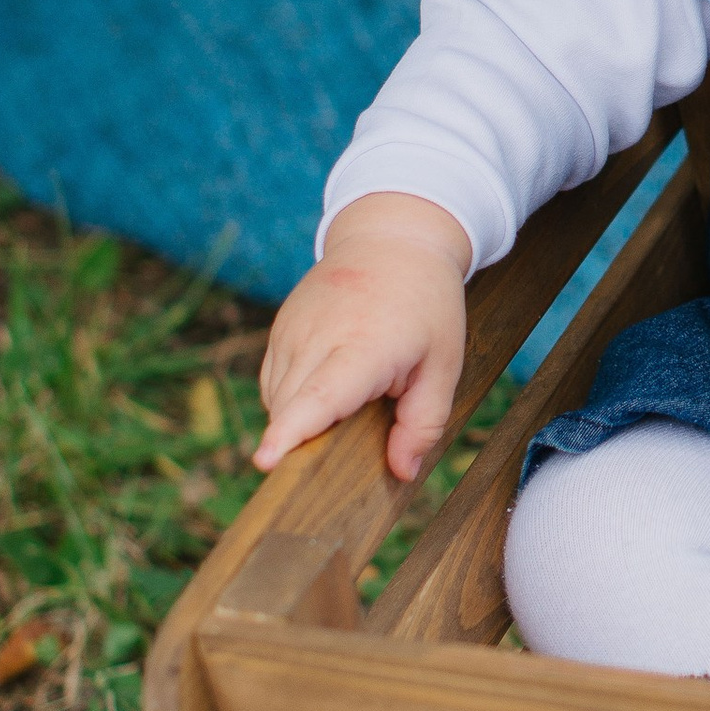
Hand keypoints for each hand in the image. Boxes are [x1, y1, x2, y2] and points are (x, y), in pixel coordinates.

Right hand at [255, 194, 473, 484]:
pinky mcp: (278, 329)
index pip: (319, 396)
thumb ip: (424, 422)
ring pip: (279, 401)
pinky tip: (331, 383)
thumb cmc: (425, 304)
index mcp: (364, 346)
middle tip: (351, 438)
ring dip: (304, 418)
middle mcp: (318, 337)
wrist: (392, 239)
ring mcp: (291, 331)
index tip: (264, 462)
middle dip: (309, 441)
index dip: (292, 432)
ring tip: (354, 392)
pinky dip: (296, 399)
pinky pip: (275, 383)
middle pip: (293, 409)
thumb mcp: (444, 363)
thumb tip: (402, 472)